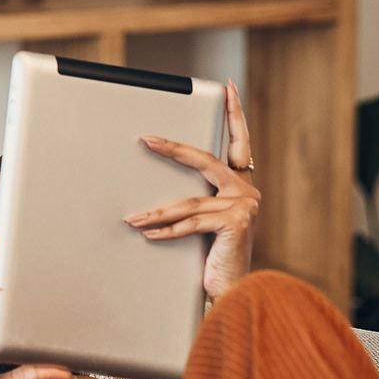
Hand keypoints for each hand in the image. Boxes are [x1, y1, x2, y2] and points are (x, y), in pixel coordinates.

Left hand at [124, 79, 260, 302]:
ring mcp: (244, 206)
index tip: (229, 88)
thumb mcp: (205, 223)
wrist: (232, 290)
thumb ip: (195, 202)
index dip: (235, 114)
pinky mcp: (236, 224)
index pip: (239, 142)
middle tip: (147, 140)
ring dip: (156, 212)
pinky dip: (166, 230)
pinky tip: (147, 234)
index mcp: (240, 184)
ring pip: (190, 202)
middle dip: (173, 150)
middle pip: (205, 161)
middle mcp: (246, 191)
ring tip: (132, 218)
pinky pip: (191, 224)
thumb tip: (156, 191)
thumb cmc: (214, 256)